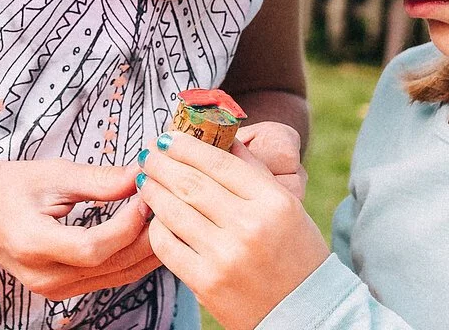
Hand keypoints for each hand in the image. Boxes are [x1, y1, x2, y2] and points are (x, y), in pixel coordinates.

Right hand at [0, 159, 160, 300]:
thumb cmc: (0, 190)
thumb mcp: (47, 175)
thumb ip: (97, 180)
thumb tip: (141, 174)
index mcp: (32, 244)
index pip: (93, 247)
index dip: (127, 224)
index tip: (147, 193)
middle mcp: (44, 276)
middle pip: (112, 265)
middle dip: (147, 234)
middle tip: (167, 200)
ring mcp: (55, 289)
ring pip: (118, 276)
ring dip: (147, 248)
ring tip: (165, 214)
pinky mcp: (64, 290)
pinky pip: (110, 277)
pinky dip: (133, 256)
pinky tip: (148, 232)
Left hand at [140, 131, 328, 329]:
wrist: (304, 310)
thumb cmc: (295, 253)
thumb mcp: (287, 207)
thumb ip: (254, 172)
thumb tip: (223, 137)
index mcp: (274, 202)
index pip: (220, 162)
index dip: (187, 146)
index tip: (168, 137)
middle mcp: (250, 226)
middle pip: (192, 183)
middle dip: (161, 163)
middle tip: (147, 153)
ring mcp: (226, 256)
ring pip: (175, 211)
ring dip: (153, 190)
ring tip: (144, 179)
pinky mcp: (207, 282)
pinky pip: (168, 246)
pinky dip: (156, 227)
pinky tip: (154, 217)